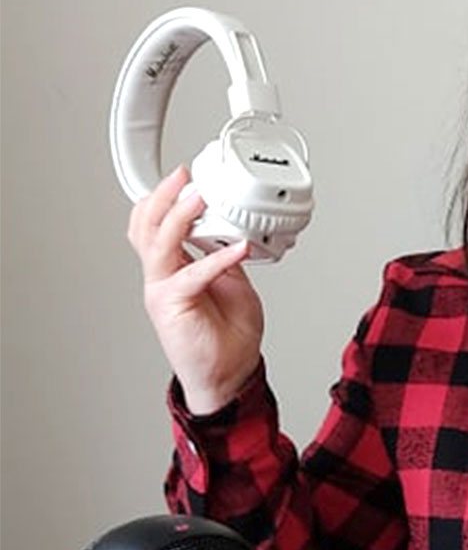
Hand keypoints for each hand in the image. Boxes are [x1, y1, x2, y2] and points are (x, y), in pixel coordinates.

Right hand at [127, 166, 264, 414]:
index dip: (166, 198)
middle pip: (147, 226)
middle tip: (185, 175)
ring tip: (200, 196)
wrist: (230, 374)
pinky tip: (237, 247)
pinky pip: (192, 274)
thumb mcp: (233, 283)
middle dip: (164, 196)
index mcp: (173, 269)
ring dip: (181, 216)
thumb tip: (232, 232)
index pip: (155, 225)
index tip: (188, 176)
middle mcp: (161, 277)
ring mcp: (162, 290)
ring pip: (159, 242)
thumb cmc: (228, 336)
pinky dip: (217, 258)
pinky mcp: (172, 306)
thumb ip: (226, 257)